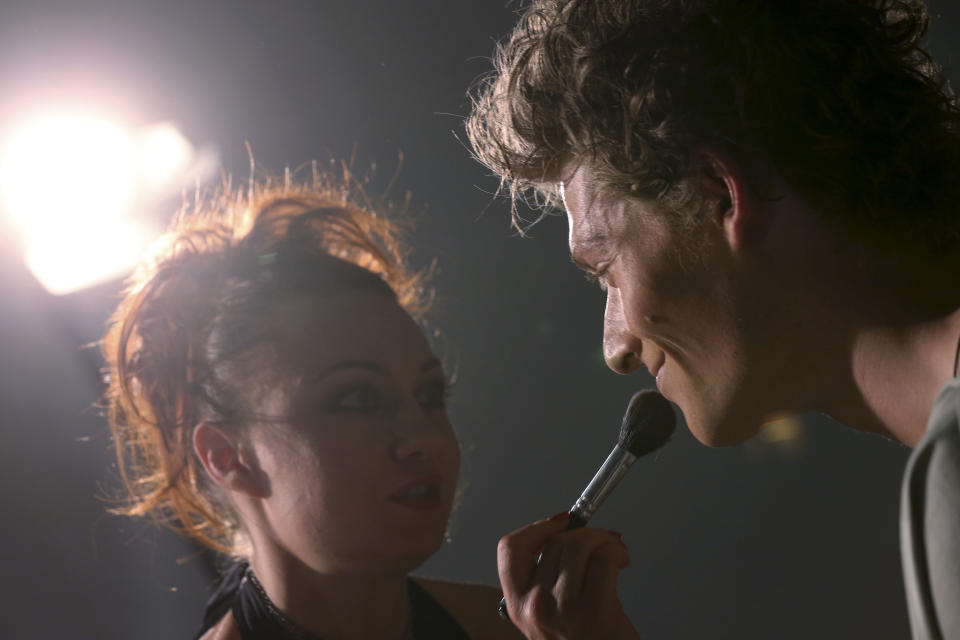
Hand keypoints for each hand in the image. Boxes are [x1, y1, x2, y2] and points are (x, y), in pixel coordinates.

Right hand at [498, 513, 639, 639]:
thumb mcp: (549, 614)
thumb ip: (549, 578)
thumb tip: (571, 533)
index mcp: (517, 605)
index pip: (511, 549)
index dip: (537, 528)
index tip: (560, 522)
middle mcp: (535, 606)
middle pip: (555, 542)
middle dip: (585, 533)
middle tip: (603, 541)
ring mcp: (563, 609)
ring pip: (579, 544)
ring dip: (603, 540)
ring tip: (615, 552)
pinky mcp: (595, 612)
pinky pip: (605, 559)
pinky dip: (616, 552)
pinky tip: (621, 561)